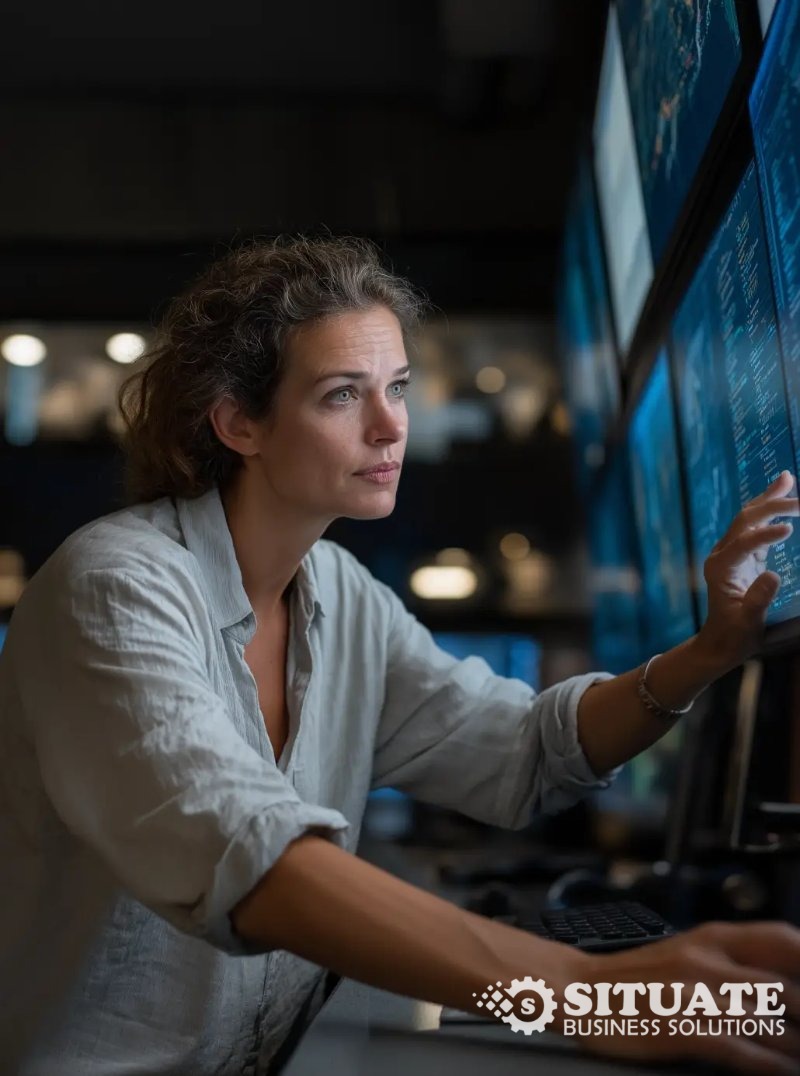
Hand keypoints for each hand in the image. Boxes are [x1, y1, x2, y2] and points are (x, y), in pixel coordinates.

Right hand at [574, 920, 799, 1072]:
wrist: (579, 990)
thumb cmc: (632, 978)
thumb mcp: (686, 952)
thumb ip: (731, 960)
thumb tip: (779, 981)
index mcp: (712, 937)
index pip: (784, 939)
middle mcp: (711, 960)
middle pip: (788, 988)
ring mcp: (700, 995)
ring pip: (775, 1023)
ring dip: (798, 1047)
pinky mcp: (688, 1030)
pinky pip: (747, 1052)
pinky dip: (773, 1066)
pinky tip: (783, 1072)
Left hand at [698, 471, 799, 670]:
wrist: (720, 644)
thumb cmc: (734, 636)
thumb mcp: (748, 623)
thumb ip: (758, 600)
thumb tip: (773, 575)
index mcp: (720, 568)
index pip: (744, 543)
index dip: (766, 535)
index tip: (791, 529)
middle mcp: (721, 554)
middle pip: (745, 521)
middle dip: (772, 506)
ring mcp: (729, 552)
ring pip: (748, 517)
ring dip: (769, 499)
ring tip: (787, 478)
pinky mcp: (741, 555)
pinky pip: (754, 526)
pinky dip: (769, 510)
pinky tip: (783, 498)